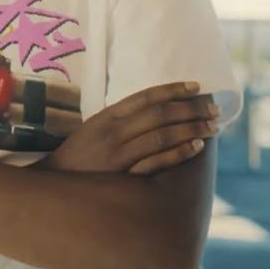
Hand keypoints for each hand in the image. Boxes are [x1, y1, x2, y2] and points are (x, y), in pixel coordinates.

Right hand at [43, 82, 218, 175]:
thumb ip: (119, 119)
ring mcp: (119, 153)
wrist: (56, 182)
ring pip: (162, 135)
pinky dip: (179, 152)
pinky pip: (157, 161)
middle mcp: (114, 131)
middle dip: (190, 108)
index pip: (145, 97)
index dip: (173, 90)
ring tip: (213, 125)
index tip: (196, 86)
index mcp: (107, 116)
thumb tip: (153, 109)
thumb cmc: (79, 155)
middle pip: (159, 114)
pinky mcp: (123, 176)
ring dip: (191, 128)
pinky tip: (197, 147)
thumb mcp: (94, 128)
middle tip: (214, 107)